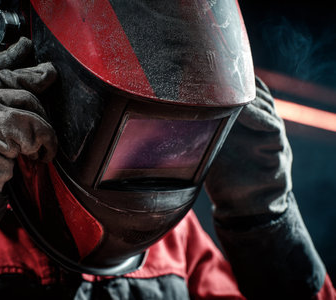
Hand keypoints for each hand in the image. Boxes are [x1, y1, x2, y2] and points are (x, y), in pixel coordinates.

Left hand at [205, 77, 291, 220]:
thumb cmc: (224, 176)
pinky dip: (258, 116)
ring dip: (248, 94)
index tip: (210, 67)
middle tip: (217, 70)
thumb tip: (167, 118)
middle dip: (239, 82)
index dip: (231, 79)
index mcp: (244, 120)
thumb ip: (200, 130)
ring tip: (229, 85)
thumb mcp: (209, 147)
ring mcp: (272, 133)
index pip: (243, 91)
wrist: (245, 207)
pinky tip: (243, 108)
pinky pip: (271, 126)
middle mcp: (260, 122)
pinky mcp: (278, 148)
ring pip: (265, 105)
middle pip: (256, 92)